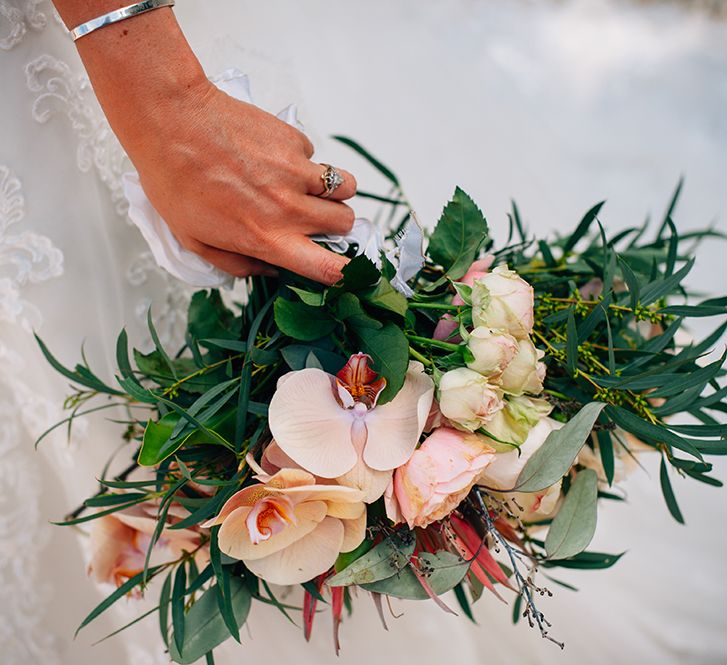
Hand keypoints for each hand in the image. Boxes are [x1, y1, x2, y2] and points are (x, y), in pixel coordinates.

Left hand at [54, 2, 356, 283]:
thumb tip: (267, 270)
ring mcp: (296, 172)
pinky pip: (315, 156)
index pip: (330, 268)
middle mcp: (290, 209)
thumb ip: (236, 263)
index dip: (345, 272)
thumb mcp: (195, 240)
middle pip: (347, 223)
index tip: (344, 267)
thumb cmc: (174, 181)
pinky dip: (302, 160)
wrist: (171, 121)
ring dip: (333, 191)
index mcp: (268, 239)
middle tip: (314, 217)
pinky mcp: (294, 141)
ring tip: (308, 187)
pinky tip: (272, 156)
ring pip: (346, 187)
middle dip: (335, 223)